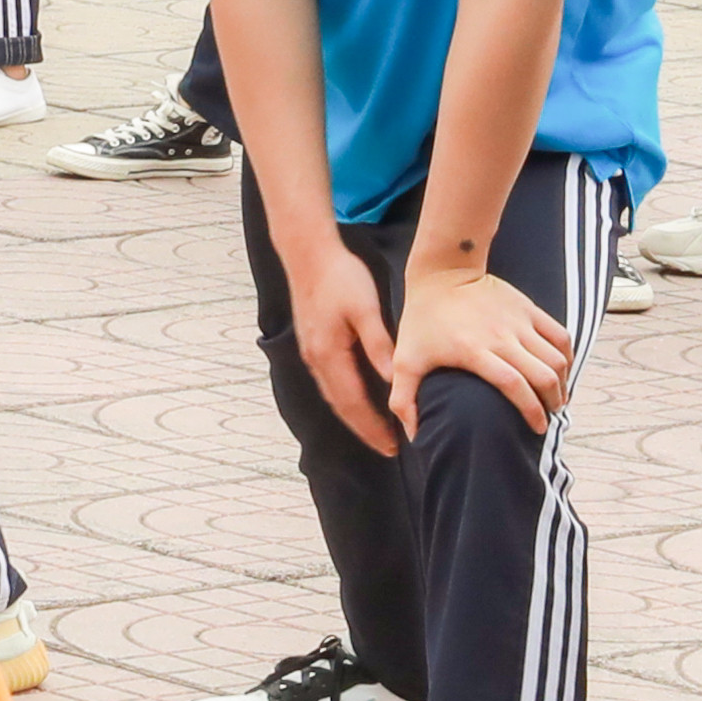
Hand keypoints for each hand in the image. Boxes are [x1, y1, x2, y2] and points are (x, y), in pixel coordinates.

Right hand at [280, 213, 408, 452]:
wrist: (308, 252)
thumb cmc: (340, 278)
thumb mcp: (366, 311)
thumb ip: (379, 347)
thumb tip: (393, 382)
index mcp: (329, 354)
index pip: (352, 403)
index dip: (372, 427)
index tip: (392, 446)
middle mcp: (315, 358)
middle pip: (340, 405)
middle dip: (364, 428)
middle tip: (388, 448)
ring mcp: (311, 351)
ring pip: (333, 394)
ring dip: (354, 415)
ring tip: (376, 430)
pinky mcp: (313, 341)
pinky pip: (330, 381)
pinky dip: (346, 397)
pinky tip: (358, 398)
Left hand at [394, 259, 575, 433]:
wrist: (441, 273)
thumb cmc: (422, 322)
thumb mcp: (405, 360)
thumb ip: (404, 401)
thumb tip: (415, 437)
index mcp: (473, 351)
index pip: (514, 386)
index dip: (531, 410)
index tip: (538, 428)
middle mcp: (500, 336)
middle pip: (542, 375)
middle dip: (552, 401)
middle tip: (549, 414)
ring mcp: (517, 320)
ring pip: (556, 358)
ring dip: (562, 382)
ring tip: (556, 397)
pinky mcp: (528, 308)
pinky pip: (560, 336)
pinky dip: (567, 356)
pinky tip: (560, 370)